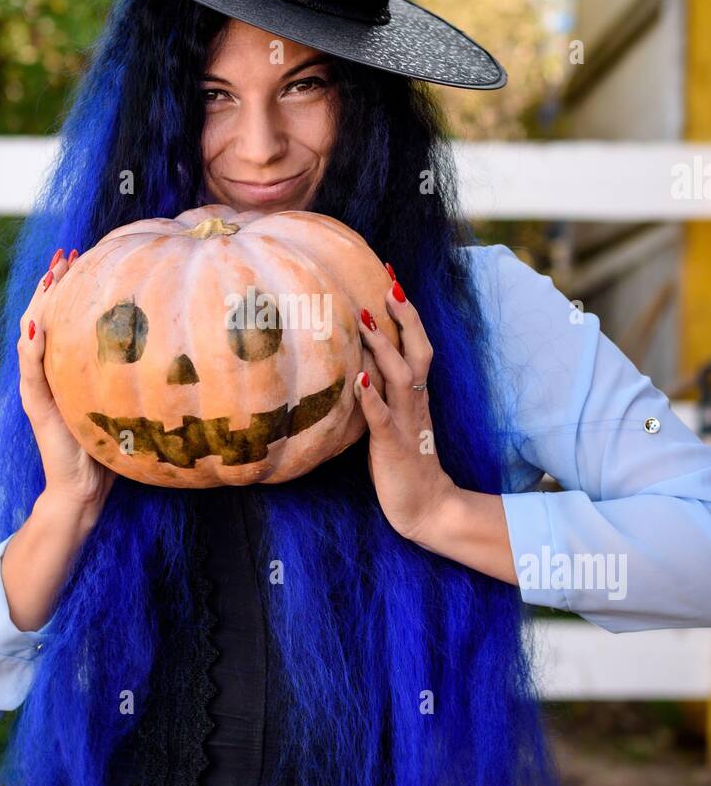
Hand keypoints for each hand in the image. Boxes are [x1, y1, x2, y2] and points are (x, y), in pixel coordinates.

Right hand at [17, 247, 115, 514]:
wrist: (85, 489)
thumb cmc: (111, 447)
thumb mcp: (124, 400)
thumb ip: (134, 375)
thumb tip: (174, 346)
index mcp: (66, 367)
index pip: (64, 317)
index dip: (71, 287)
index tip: (86, 256)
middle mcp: (48, 372)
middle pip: (44, 317)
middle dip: (54, 284)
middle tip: (66, 254)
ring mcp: (39, 387)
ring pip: (32, 335)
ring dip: (40, 304)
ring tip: (52, 277)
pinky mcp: (37, 406)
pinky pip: (30, 370)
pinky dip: (31, 346)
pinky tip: (37, 326)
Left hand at [353, 263, 457, 545]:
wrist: (426, 509)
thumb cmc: (404, 462)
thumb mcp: (392, 419)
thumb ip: (381, 391)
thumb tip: (358, 360)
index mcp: (416, 395)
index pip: (416, 344)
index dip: (406, 311)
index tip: (391, 276)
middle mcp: (415, 403)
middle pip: (419, 351)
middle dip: (405, 317)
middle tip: (389, 282)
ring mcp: (406, 423)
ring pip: (402, 377)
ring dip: (384, 347)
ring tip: (365, 319)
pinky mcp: (394, 447)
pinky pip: (384, 419)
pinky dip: (372, 398)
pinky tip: (359, 379)